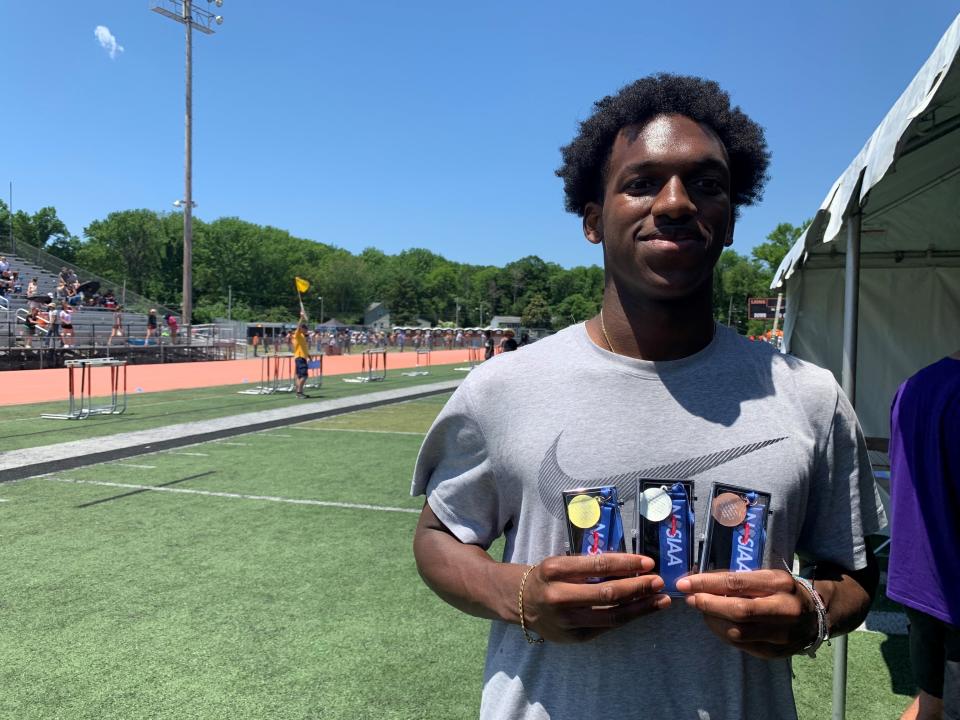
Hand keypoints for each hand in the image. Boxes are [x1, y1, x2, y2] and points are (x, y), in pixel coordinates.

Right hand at [521, 553, 668, 642]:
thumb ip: (589, 566)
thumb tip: (631, 566)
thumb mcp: (561, 564)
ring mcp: (566, 620)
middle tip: (658, 581)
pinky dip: (626, 618)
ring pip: (611, 616)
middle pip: (607, 593)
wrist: (521, 603)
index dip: (626, 564)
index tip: (648, 563)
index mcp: (555, 570)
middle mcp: (558, 596)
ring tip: (660, 600)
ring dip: (640, 608)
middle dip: (638, 587)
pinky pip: (606, 627)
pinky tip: (641, 611)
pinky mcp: (573, 638)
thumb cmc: (548, 577)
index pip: (598, 565)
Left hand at [676, 570, 817, 658]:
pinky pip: (741, 645)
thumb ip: (739, 579)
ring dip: (712, 620)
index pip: (737, 583)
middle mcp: (784, 610)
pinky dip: (722, 632)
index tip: (685, 582)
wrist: (817, 616)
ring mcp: (781, 636)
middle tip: (690, 598)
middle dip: (708, 604)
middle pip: (737, 611)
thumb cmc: (784, 591)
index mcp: (780, 584)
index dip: (707, 584)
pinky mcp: (775, 653)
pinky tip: (716, 622)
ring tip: (702, 609)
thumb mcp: (768, 576)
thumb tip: (701, 580)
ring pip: (737, 632)